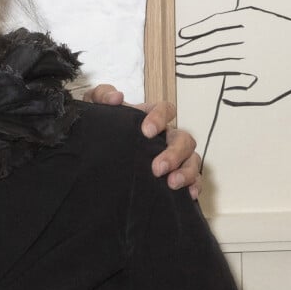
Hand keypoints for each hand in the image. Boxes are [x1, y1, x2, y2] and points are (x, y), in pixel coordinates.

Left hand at [82, 83, 201, 197]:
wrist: (97, 155)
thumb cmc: (104, 129)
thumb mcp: (96, 109)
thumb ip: (102, 96)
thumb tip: (117, 97)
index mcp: (151, 118)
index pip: (166, 109)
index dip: (160, 118)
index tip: (146, 131)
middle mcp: (167, 137)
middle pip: (184, 139)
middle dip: (174, 154)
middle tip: (157, 168)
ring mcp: (174, 157)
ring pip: (192, 159)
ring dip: (186, 172)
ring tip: (171, 183)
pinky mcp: (174, 175)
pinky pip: (194, 180)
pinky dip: (194, 185)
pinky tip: (188, 194)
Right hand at [176, 7, 290, 104]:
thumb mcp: (273, 90)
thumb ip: (247, 97)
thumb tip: (224, 94)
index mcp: (249, 64)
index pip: (214, 66)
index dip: (195, 69)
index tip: (180, 70)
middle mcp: (244, 45)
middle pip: (210, 52)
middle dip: (190, 57)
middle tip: (174, 61)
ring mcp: (246, 28)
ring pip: (213, 37)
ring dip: (193, 45)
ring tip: (178, 50)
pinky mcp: (248, 15)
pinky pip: (221, 20)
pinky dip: (203, 25)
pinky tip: (188, 32)